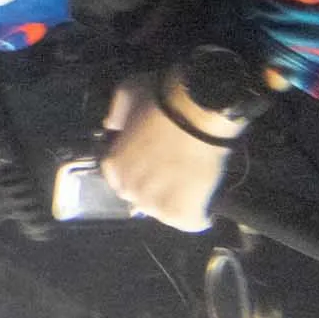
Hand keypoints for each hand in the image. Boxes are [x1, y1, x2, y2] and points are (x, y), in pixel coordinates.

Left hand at [98, 72, 242, 231]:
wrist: (198, 111)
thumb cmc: (162, 100)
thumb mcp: (126, 94)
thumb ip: (116, 115)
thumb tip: (112, 126)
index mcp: (113, 165)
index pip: (120, 179)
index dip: (139, 173)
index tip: (155, 167)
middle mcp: (129, 188)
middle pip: (142, 198)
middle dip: (156, 189)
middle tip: (176, 176)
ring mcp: (155, 204)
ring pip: (164, 212)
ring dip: (177, 203)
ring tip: (193, 188)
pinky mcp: (182, 214)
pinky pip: (190, 222)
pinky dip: (199, 215)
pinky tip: (206, 204)